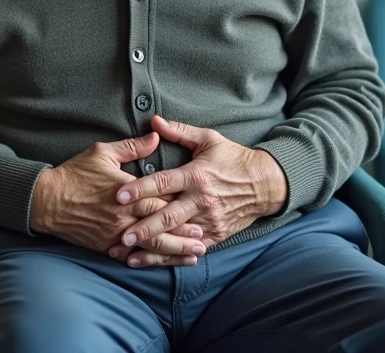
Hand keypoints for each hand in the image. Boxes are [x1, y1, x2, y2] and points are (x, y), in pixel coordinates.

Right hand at [29, 132, 205, 265]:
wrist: (46, 201)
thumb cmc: (74, 174)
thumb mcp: (102, 153)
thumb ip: (132, 147)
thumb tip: (156, 136)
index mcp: (127, 192)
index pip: (160, 199)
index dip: (181, 204)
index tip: (199, 206)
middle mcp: (124, 216)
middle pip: (161, 227)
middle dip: (183, 233)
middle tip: (202, 238)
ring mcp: (115, 234)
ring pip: (150, 246)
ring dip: (173, 252)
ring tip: (192, 256)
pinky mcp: (105, 245)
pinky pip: (132, 256)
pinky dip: (149, 261)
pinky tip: (162, 264)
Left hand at [110, 117, 287, 258]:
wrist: (265, 183)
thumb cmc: (233, 159)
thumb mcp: (209, 139)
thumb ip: (179, 132)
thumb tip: (154, 122)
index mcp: (196, 175)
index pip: (164, 182)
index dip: (141, 188)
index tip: (119, 194)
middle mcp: (202, 200)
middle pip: (168, 216)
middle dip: (144, 227)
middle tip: (122, 236)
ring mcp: (209, 220)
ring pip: (177, 236)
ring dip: (152, 247)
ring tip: (128, 255)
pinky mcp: (216, 234)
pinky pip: (190, 248)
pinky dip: (171, 257)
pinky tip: (151, 263)